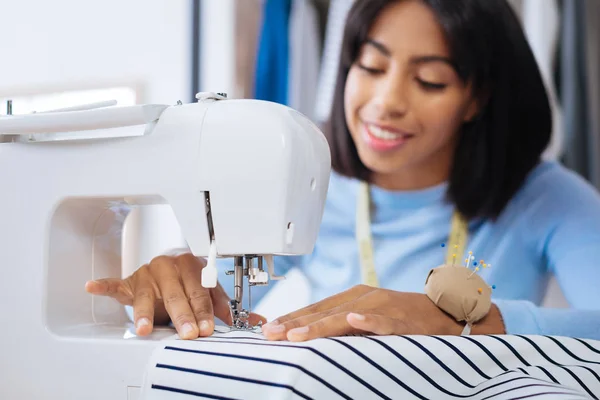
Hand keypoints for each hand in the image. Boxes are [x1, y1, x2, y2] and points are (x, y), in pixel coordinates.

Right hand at [85, 253, 265, 338]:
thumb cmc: (187, 282)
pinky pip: (114, 283)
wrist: (166, 270)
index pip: (200, 291)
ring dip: (144, 313)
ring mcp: (146, 274)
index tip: (209, 328)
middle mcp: (168, 267)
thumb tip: (247, 321)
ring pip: (146, 295)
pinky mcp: (128, 282)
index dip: (205, 311)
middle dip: (183, 316)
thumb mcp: (206, 290)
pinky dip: (104, 286)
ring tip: (143, 327)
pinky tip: (93, 286)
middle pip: (176, 295)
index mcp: (191, 266)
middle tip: (188, 333)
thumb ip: (222, 304)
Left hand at [261, 285, 504, 341]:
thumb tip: (308, 336)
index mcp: (353, 297)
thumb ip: (341, 325)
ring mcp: (383, 307)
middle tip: (270, 334)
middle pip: (323, 312)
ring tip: (296, 334)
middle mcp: (364, 298)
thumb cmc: (402, 318)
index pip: (315, 308)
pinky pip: (384, 322)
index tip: (267, 329)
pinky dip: (370, 321)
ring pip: (346, 317)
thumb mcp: (367, 318)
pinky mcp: (403, 320)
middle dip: (295, 323)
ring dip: (320, 325)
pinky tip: (356, 320)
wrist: (445, 312)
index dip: (291, 317)